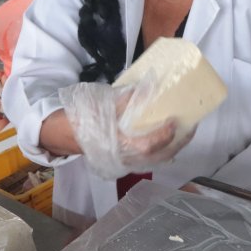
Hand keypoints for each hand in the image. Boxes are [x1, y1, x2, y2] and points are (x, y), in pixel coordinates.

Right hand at [59, 82, 196, 178]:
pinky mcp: (123, 160)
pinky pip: (149, 158)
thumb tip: (148, 88)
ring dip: (173, 147)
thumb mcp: (99, 106)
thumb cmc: (78, 120)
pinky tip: (170, 139)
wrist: (59, 136)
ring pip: (156, 160)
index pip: (147, 145)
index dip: (164, 135)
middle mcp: (124, 158)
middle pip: (159, 157)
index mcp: (117, 146)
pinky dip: (162, 149)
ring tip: (185, 131)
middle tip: (191, 126)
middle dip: (178, 143)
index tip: (173, 120)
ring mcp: (124, 162)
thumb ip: (125, 100)